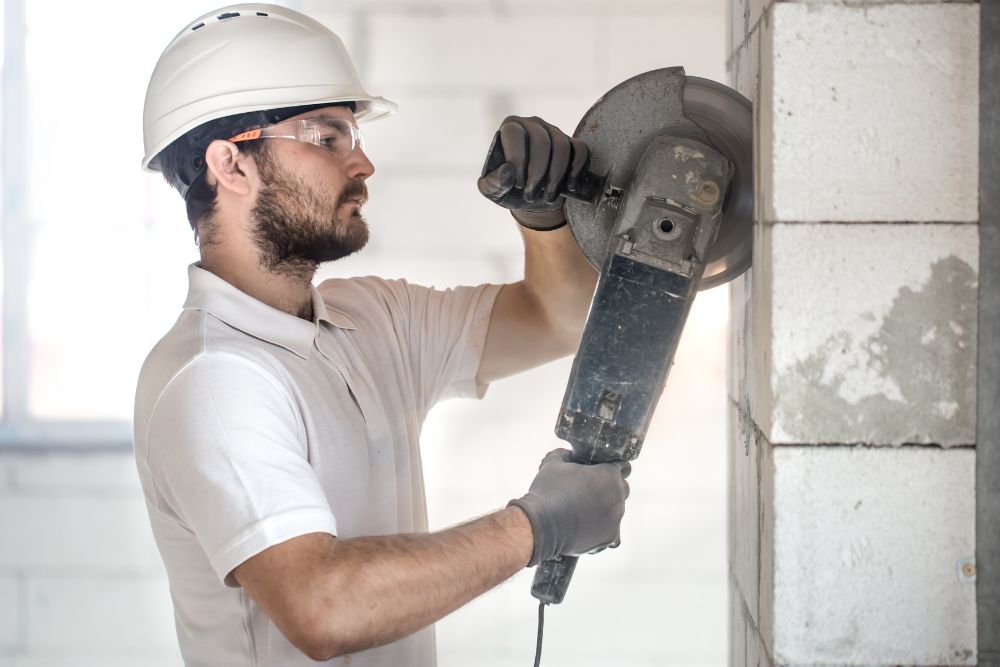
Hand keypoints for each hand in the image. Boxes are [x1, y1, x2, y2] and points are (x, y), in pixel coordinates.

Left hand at [478, 116, 590, 230]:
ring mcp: (553, 131)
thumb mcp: (493, 189)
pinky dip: (576, 169)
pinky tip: (568, 185)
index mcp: (509, 129)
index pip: (515, 134)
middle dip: (538, 173)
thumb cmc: (507, 187)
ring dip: (556, 175)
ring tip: (547, 196)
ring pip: (561, 146)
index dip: (517, 159)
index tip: (518, 184)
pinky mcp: (571, 142)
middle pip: (541, 141)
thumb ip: (495, 182)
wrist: (529, 195)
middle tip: (531, 196)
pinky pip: (580, 149)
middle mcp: (532, 124)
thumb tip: (508, 172)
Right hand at [508, 448, 629, 566]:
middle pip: (622, 489)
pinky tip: (588, 526)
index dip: (610, 467)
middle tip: (589, 491)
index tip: (598, 472)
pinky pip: (613, 532)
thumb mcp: (553, 463)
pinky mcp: (610, 537)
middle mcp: (618, 496)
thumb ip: (565, 454)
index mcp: (609, 475)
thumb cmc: (548, 491)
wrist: (540, 525)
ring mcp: (616, 519)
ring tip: (583, 512)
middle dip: (609, 488)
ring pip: (617, 511)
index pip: (622, 467)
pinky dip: (602, 530)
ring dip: (605, 509)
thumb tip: (569, 454)